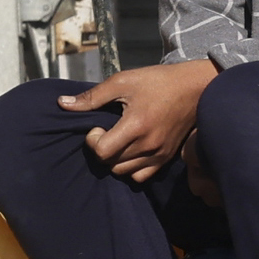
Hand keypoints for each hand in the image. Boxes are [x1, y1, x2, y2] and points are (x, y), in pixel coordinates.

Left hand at [73, 56, 213, 182]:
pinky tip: (130, 151)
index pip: (101, 151)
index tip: (98, 126)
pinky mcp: (167, 158)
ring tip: (118, 140)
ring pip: (124, 172)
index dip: (92, 140)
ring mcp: (160, 154)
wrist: (196, 87)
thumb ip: (92, 97)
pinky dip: (131, 168)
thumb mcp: (122, 81)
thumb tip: (62, 104)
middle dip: (101, 149)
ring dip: (114, 160)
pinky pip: (142, 176)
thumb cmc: (158, 81)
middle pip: (110, 163)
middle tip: (106, 131)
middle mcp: (148, 145)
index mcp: (136, 126)